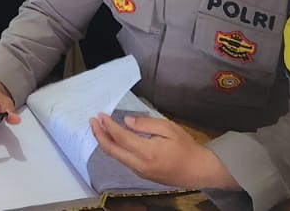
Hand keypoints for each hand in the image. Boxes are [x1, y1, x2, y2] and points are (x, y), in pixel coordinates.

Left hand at [89, 112, 235, 190]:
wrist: (197, 171)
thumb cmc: (186, 147)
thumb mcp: (169, 128)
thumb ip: (146, 124)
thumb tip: (127, 121)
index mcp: (146, 152)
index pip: (121, 137)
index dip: (108, 126)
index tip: (101, 115)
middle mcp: (139, 164)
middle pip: (112, 150)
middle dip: (99, 135)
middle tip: (92, 121)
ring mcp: (139, 171)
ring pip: (116, 157)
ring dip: (105, 142)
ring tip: (99, 128)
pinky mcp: (142, 174)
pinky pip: (123, 160)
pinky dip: (114, 148)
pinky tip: (113, 139)